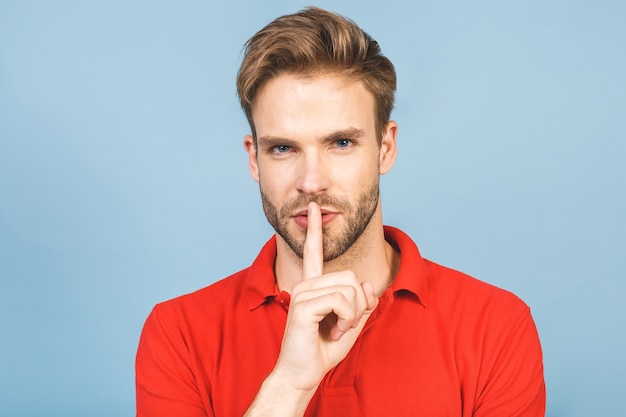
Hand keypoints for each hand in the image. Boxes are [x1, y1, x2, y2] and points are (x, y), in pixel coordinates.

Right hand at [272, 202, 378, 392]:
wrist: (303, 374)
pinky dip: (348, 320)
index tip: (313, 208)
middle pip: (352, 277)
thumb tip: (368, 283)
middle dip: (358, 304)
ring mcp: (303, 293)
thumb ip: (361, 303)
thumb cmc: (323, 349)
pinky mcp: (304, 306)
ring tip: (336, 329)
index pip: (313, 252)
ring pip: (350, 288)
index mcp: (313, 286)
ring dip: (353, 315)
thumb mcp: (351, 323)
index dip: (315, 229)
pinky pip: (342, 301)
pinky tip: (334, 331)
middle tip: (343, 325)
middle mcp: (305, 284)